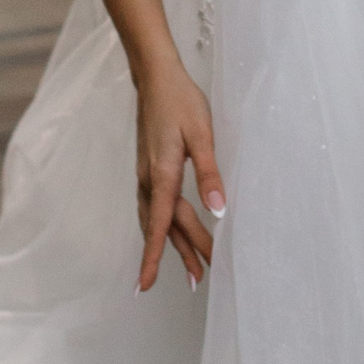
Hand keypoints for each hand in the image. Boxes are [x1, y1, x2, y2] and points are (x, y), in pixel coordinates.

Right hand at [136, 59, 226, 290]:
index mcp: (163, 174)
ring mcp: (145, 176)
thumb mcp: (202, 134)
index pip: (160, 224)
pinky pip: (152, 208)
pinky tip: (166, 234)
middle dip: (183, 253)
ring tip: (189, 269)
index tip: (147, 285)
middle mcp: (149, 180)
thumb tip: (218, 208)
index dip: (154, 256)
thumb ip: (209, 172)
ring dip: (171, 245)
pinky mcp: (147, 170)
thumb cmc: (181, 102)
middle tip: (200, 280)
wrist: (155, 78)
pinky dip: (159, 227)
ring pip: (156, 219)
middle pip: (166, 225)